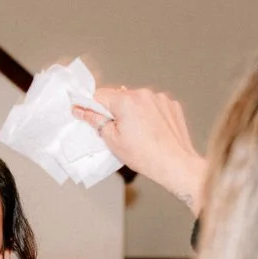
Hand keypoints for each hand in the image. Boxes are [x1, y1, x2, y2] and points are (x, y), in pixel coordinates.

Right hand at [72, 86, 207, 212]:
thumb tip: (82, 110)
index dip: (93, 106)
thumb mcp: (112, 140)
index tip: (91, 115)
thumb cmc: (146, 156)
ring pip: (137, 100)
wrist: (175, 164)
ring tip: (138, 133)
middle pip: (119, 96)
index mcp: (126, 101)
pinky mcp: (171, 104)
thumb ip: (95, 120)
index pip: (100, 94)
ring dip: (133, 111)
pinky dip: (149, 114)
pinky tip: (151, 131)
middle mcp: (144, 94)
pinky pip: (153, 105)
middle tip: (118, 131)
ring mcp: (160, 98)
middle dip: (115, 110)